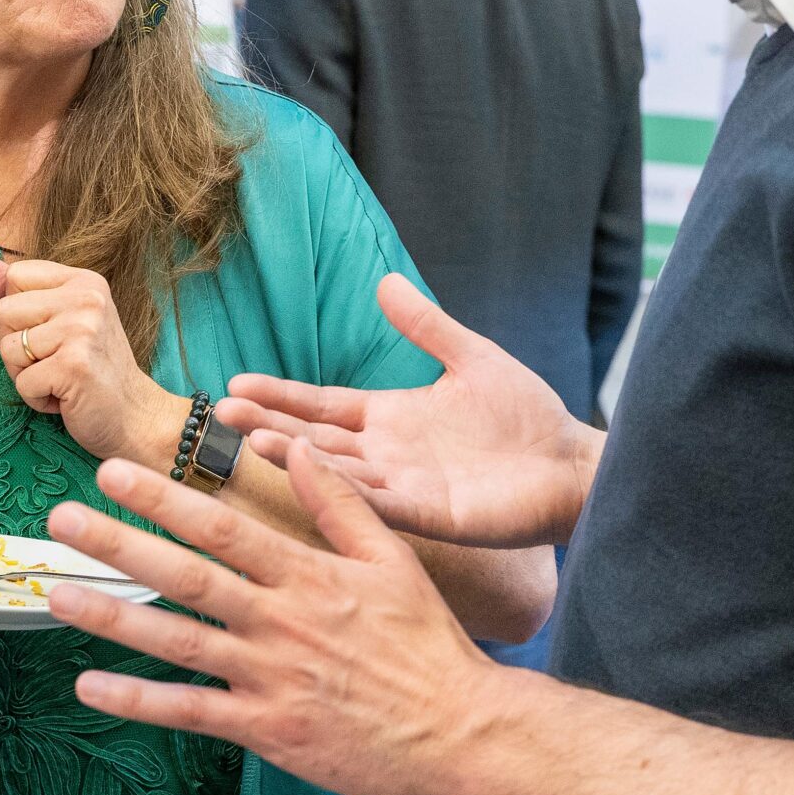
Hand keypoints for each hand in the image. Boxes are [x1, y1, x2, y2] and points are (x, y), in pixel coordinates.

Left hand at [0, 258, 189, 463]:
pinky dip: (37, 399)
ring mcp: (81, 330)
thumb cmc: (94, 369)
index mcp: (83, 281)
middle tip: (54, 362)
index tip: (50, 334)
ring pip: (9, 348)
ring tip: (59, 379)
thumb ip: (24, 292)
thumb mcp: (63, 321)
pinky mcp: (74, 365)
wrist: (136, 416)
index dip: (20, 313)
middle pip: (4, 311)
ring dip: (25, 375)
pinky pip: (22, 382)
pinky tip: (66, 398)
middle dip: (17, 346)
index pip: (15, 276)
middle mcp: (86, 298)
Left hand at [43, 454, 517, 794]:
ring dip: (112, 618)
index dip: (164, 498)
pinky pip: (191, 713)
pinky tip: (89, 685)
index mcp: (308, 576)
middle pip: (187, 576)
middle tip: (60, 518)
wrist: (464, 731)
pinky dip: (138, 701)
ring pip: (177, 642)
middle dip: (120, 543)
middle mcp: (281, 622)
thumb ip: (341, 504)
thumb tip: (297, 447)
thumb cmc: (429, 644)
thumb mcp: (394, 561)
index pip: (223, 527)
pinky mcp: (267, 729)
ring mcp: (270, 677)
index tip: (113, 470)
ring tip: (56, 592)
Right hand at [222, 274, 600, 548]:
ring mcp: (404, 485)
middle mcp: (386, 453)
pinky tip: (315, 474)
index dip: (281, 395)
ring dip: (296, 456)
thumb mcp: (470, 358)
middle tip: (221, 411)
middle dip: (269, 423)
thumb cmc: (527, 416)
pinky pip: (379, 502)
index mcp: (391, 417)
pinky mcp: (430, 514)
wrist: (572, 465)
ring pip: (336, 470)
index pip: (322, 405)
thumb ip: (426, 326)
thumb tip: (384, 280)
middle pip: (315, 437)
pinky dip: (345, 489)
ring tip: (252, 439)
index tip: (236, 382)